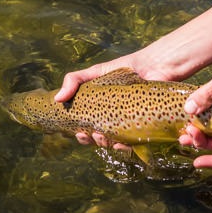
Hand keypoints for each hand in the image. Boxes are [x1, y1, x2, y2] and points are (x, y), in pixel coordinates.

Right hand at [54, 46, 176, 149]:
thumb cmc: (126, 67)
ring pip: (114, 144)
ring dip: (105, 145)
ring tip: (102, 136)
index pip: (86, 129)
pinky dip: (125, 147)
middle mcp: (114, 120)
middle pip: (98, 139)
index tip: (78, 131)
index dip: (80, 135)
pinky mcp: (144, 128)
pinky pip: (134, 144)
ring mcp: (129, 125)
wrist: (155, 65)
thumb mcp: (96, 71)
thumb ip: (75, 80)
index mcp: (101, 110)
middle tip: (90, 133)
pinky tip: (121, 143)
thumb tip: (56, 99)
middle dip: (91, 141)